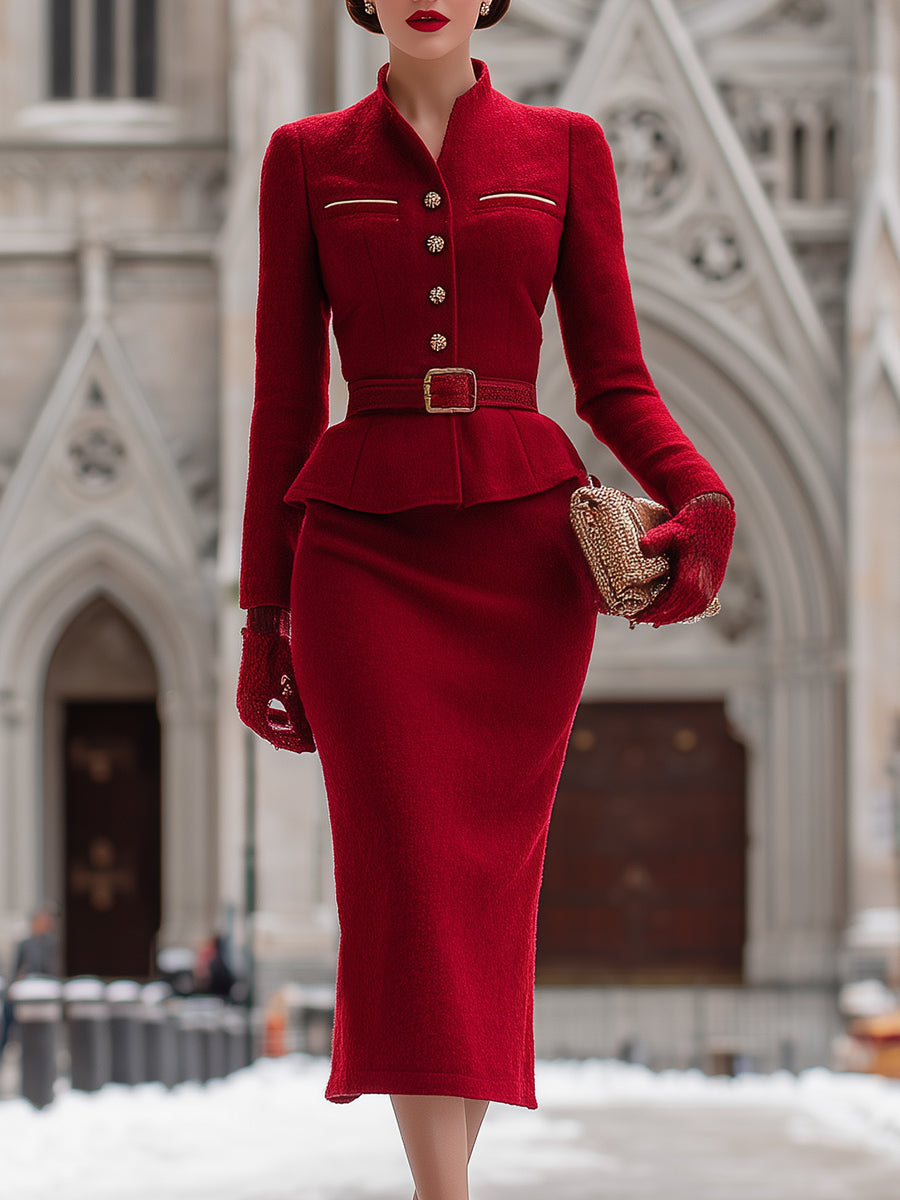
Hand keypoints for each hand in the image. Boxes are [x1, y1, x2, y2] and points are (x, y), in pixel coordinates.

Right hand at [236, 606, 315, 752]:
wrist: (266, 630)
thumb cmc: (278, 657)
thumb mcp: (291, 690)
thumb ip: (298, 716)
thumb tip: (308, 740)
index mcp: (252, 711)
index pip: (275, 738)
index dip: (296, 744)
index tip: (313, 747)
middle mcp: (245, 708)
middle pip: (271, 732)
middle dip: (292, 737)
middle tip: (311, 743)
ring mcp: (247, 699)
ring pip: (269, 722)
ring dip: (287, 727)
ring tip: (306, 732)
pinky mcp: (252, 690)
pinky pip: (266, 711)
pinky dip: (281, 716)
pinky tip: (295, 716)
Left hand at [633, 493, 734, 627]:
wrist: (714, 517)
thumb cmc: (689, 524)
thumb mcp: (671, 528)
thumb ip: (657, 538)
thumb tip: (643, 548)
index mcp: (694, 570)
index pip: (676, 598)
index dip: (659, 609)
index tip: (642, 615)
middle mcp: (705, 580)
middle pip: (683, 608)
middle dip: (662, 617)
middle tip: (640, 620)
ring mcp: (712, 583)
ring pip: (693, 609)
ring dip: (674, 617)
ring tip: (653, 620)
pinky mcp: (714, 583)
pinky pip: (701, 605)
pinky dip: (686, 612)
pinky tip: (672, 614)